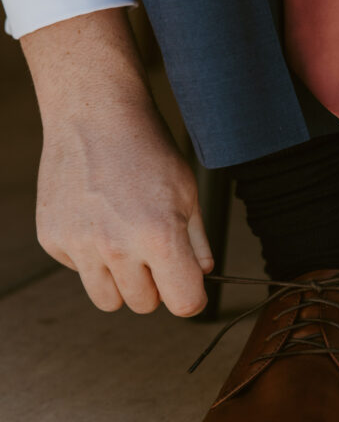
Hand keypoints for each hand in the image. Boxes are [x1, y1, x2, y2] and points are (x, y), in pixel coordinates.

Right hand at [22, 10, 212, 316]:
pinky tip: (95, 218)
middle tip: (152, 248)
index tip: (187, 281)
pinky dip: (89, 255)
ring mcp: (80, 246)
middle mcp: (116, 248)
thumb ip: (197, 242)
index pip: (184, 305)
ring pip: (108, 300)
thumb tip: (201, 275)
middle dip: (154, 284)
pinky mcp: (53, 239)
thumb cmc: (147, 150)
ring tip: (123, 239)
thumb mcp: (187, 192)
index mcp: (160, 238)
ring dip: (120, 280)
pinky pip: (78, 271)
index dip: (191, 295)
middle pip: (144, 305)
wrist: (95, 115)